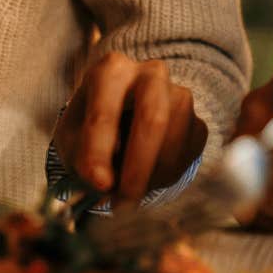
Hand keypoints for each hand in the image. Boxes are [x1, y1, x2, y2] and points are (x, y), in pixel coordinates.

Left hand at [54, 51, 207, 205]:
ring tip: (127, 189)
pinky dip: (163, 178)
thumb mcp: (73, 138)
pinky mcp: (198, 123)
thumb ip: (82, 157)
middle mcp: (151, 74)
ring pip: (174, 143)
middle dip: (138, 166)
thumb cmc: (93, 128)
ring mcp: (181, 96)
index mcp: (111, 70)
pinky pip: (187, 158)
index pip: (105, 111)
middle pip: (153, 118)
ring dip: (149, 177)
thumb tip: (103, 182)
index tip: (97, 184)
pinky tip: (146, 176)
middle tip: (123, 202)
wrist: (127, 121)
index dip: (100, 151)